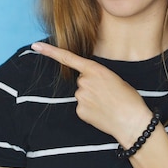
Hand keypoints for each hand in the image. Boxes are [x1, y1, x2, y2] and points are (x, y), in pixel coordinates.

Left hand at [31, 42, 150, 145]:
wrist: (132, 121)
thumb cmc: (128, 98)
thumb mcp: (114, 78)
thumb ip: (96, 76)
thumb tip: (86, 83)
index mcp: (95, 69)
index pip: (68, 58)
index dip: (50, 51)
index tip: (36, 46)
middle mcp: (84, 82)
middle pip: (81, 80)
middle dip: (90, 85)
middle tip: (107, 94)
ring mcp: (80, 97)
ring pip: (81, 94)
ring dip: (91, 98)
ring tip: (107, 104)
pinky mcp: (80, 111)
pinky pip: (82, 107)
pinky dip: (90, 109)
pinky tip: (102, 113)